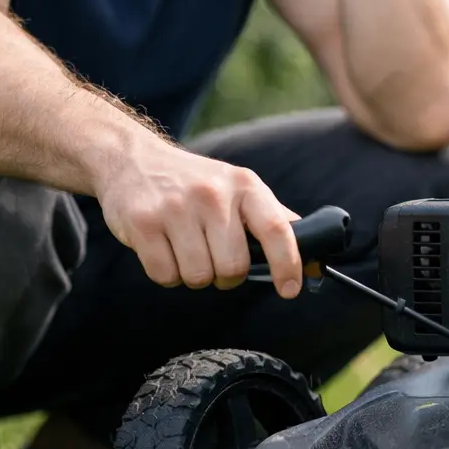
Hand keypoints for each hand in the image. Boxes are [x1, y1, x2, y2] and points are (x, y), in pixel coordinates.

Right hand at [96, 139, 303, 298]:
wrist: (132, 159)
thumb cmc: (197, 184)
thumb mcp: (239, 188)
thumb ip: (275, 220)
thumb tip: (316, 260)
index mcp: (245, 185)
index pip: (277, 229)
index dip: (288, 264)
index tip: (290, 289)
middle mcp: (213, 194)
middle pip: (233, 267)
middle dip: (226, 276)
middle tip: (215, 258)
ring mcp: (176, 207)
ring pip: (199, 277)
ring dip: (194, 276)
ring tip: (186, 249)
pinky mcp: (143, 223)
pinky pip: (165, 276)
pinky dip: (167, 275)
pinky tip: (163, 249)